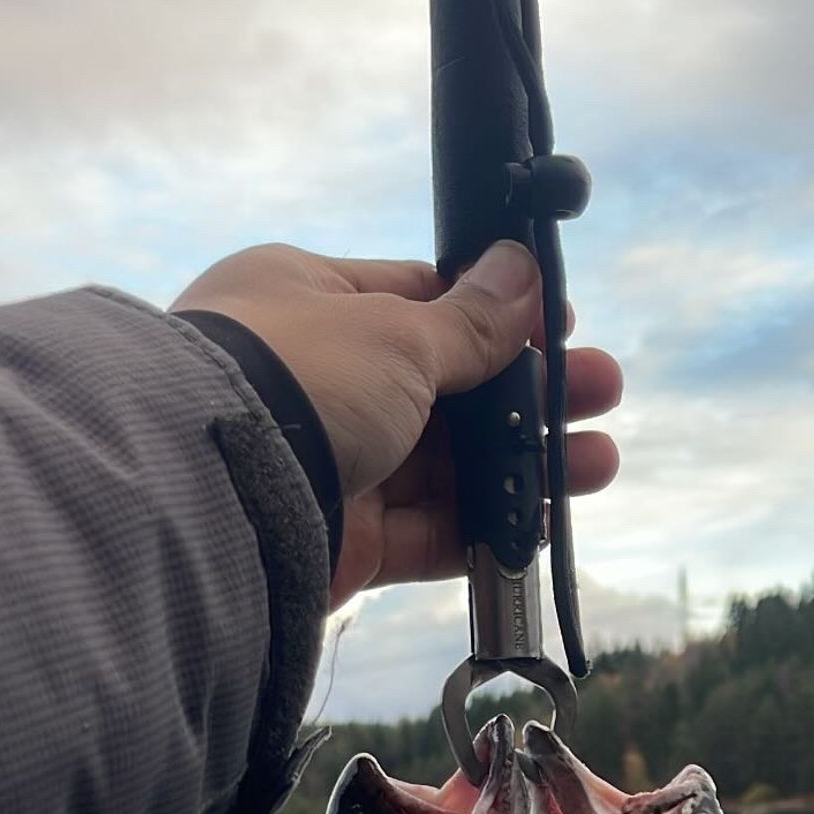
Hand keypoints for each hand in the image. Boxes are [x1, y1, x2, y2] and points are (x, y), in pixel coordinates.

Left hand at [170, 242, 621, 610]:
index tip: (558, 326)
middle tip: (602, 392)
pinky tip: (545, 524)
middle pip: (442, 388)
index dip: (493, 313)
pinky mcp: (341, 541)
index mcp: (309, 300)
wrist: (210, 495)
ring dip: (523, 465)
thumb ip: (469, 321)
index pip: (416, 298)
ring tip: (599, 463)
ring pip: (443, 466)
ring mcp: (330, 465)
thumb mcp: (395, 332)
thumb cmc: (295, 379)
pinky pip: (425, 534)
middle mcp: (316, 380)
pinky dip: (484, 530)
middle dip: (526, 395)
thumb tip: (522, 271)